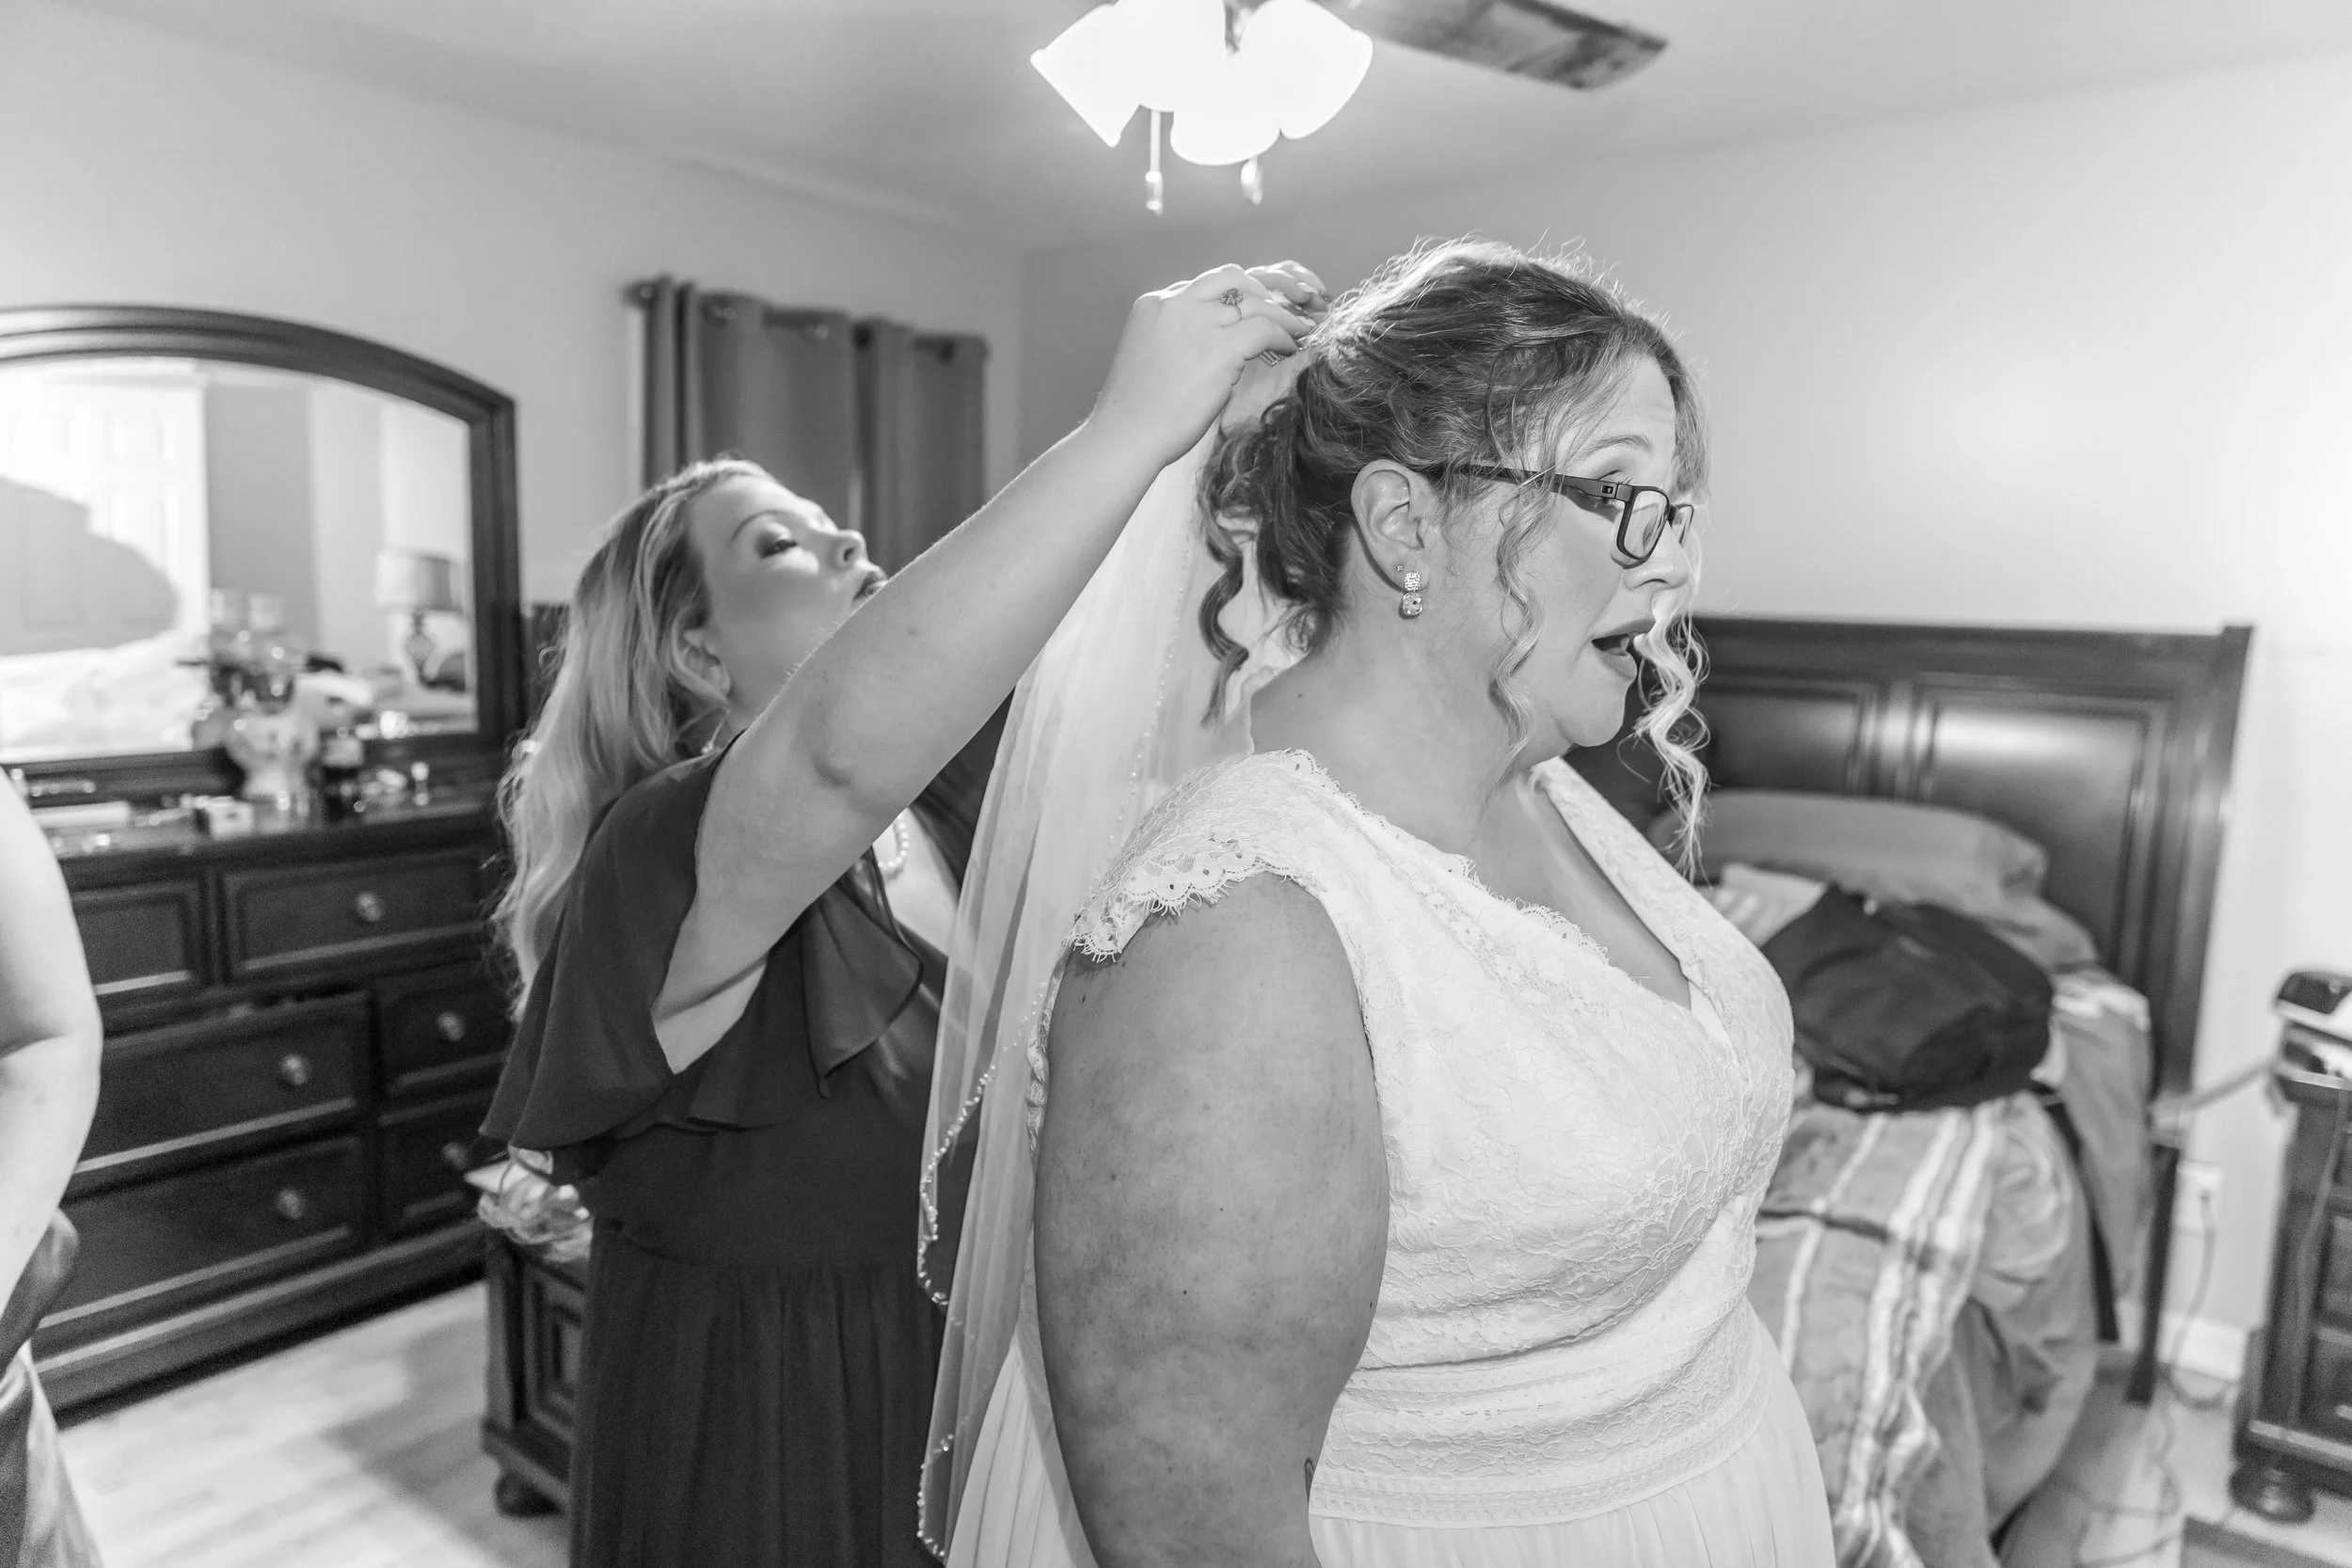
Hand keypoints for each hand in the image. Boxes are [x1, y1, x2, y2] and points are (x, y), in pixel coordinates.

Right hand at [1084, 262, 1325, 468]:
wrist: (1125, 436)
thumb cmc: (1137, 413)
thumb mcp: (1153, 359)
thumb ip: (1180, 341)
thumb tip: (1220, 348)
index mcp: (1155, 304)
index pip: (1207, 284)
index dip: (1239, 292)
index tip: (1259, 304)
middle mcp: (1176, 304)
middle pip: (1233, 278)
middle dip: (1267, 285)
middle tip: (1291, 300)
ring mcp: (1197, 323)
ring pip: (1255, 301)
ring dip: (1284, 312)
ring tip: (1302, 326)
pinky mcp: (1218, 348)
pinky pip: (1265, 328)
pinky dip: (1284, 333)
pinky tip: (1292, 345)